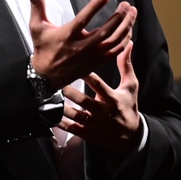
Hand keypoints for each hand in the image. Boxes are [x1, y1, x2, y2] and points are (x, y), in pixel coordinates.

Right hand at [24, 0, 135, 87]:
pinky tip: (129, 30)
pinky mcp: (97, 62)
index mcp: (67, 36)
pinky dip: (125, 41)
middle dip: (119, 18)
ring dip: (126, 27)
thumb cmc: (43, 48)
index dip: (94, 8)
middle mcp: (81, 47)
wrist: (46, 76)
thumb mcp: (36, 26)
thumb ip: (36, 5)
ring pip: (114, 42)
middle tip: (126, 4)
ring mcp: (91, 56)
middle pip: (105, 32)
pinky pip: (116, 52)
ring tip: (132, 13)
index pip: (82, 20)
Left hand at [60, 41, 141, 155]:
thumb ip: (126, 65)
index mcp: (112, 98)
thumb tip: (127, 44)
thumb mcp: (131, 86)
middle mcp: (102, 112)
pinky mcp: (88, 133)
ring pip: (75, 114)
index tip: (74, 63)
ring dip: (61, 106)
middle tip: (55, 80)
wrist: (130, 135)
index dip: (86, 74)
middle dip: (68, 91)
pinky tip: (51, 115)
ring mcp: (94, 124)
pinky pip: (72, 128)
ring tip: (49, 96)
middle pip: (82, 100)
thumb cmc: (129, 107)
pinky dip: (60, 123)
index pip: (97, 84)